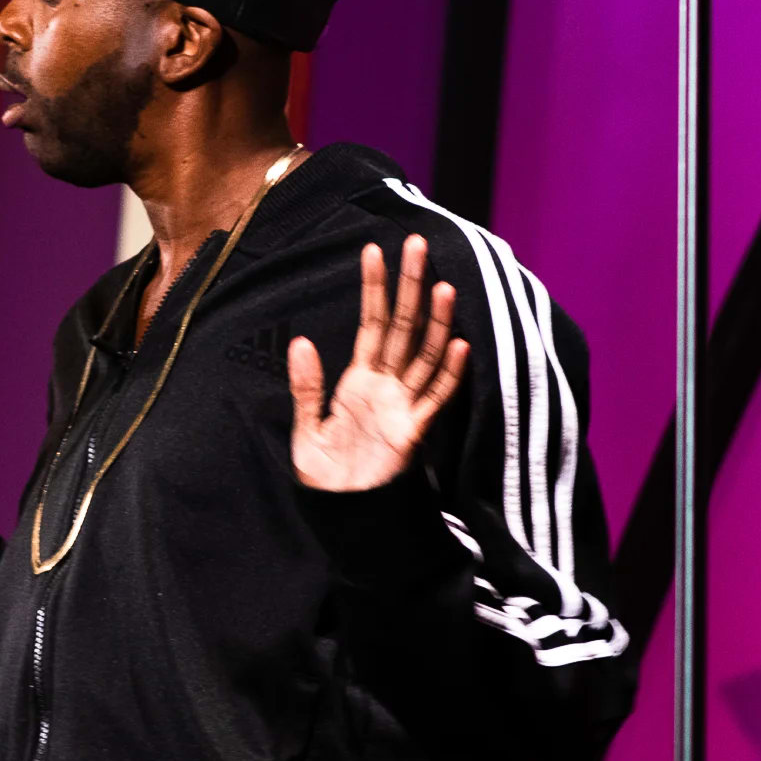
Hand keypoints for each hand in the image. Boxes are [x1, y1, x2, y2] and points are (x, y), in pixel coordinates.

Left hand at [288, 237, 469, 493]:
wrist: (339, 516)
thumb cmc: (325, 476)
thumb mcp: (306, 427)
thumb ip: (307, 386)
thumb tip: (301, 340)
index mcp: (359, 381)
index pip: (370, 322)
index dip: (373, 287)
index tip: (373, 250)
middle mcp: (385, 387)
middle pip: (401, 326)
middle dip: (409, 286)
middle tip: (416, 243)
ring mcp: (402, 407)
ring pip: (423, 354)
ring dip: (434, 321)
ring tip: (441, 285)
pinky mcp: (412, 433)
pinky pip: (434, 399)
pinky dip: (447, 372)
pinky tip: (458, 345)